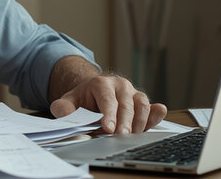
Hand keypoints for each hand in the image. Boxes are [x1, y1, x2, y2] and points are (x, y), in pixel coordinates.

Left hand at [50, 74, 166, 133]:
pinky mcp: (141, 101)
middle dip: (124, 121)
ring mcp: (132, 92)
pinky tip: (158, 114)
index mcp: (101, 83)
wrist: (94, 91)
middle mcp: (120, 85)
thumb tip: (62, 112)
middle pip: (125, 104)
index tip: (108, 128)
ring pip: (141, 105)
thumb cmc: (83, 98)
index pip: (106, 100)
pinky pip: (150, 107)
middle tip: (122, 136)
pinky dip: (154, 113)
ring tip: (134, 135)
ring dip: (139, 121)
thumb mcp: (70, 100)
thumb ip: (63, 106)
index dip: (108, 114)